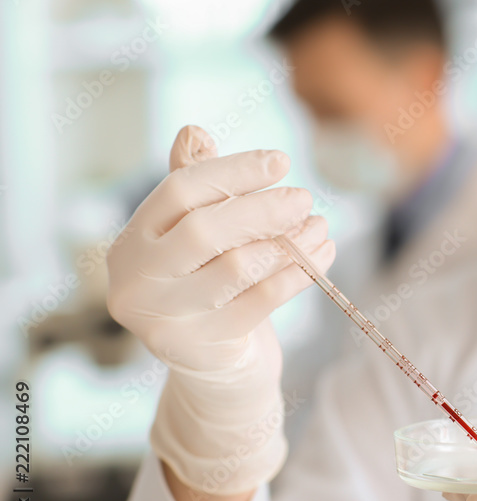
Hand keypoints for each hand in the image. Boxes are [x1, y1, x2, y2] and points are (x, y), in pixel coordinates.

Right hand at [107, 126, 335, 494]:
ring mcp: (166, 319)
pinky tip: (321, 256)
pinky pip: (262, 302)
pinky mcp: (203, 349)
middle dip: (263, 209)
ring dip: (289, 243)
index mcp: (132, 241)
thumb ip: (197, 191)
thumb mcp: (197, 240)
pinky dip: (297, 275)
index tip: (282, 162)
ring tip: (320, 227)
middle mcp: (137, 281)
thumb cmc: (208, 287)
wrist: (215, 370)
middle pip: (205, 229)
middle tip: (305, 198)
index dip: (233, 171)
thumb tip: (192, 131)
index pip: (179, 191)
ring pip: (237, 268)